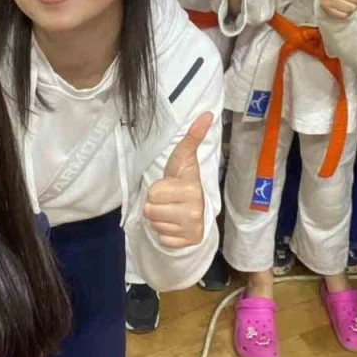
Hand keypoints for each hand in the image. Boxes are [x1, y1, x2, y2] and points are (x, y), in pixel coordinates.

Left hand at [144, 112, 213, 248]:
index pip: (154, 192)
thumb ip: (192, 139)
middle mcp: (194, 210)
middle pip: (150, 209)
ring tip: (171, 212)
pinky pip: (161, 239)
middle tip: (168, 201)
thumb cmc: (184, 183)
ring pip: (154, 224)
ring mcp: (191, 229)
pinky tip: (174, 226)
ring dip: (159, 219)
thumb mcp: (184, 161)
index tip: (171, 186)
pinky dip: (164, 234)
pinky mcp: (186, 243)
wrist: (197, 213)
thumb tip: (206, 114)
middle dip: (155, 205)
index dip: (157, 189)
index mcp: (192, 188)